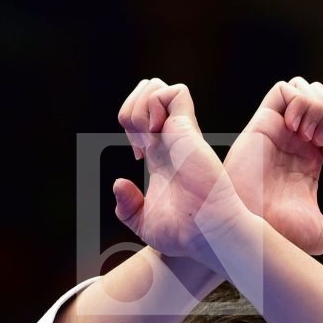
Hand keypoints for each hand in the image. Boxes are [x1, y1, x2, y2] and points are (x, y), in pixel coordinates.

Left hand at [112, 79, 257, 275]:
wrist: (203, 234)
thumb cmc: (182, 234)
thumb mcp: (143, 224)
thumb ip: (127, 208)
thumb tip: (119, 184)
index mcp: (162, 156)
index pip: (141, 119)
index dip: (129, 126)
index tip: (136, 155)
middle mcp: (171, 140)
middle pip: (147, 95)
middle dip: (130, 107)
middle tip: (135, 140)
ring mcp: (180, 133)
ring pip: (158, 88)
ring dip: (139, 104)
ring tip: (143, 134)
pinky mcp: (189, 130)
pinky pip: (173, 93)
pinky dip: (155, 103)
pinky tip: (151, 131)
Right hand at [224, 77, 322, 255]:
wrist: (250, 230)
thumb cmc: (279, 236)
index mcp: (307, 161)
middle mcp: (292, 142)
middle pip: (321, 100)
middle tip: (319, 143)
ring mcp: (277, 130)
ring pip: (304, 89)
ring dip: (315, 106)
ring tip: (306, 135)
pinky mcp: (262, 123)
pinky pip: (284, 90)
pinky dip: (298, 101)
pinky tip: (295, 127)